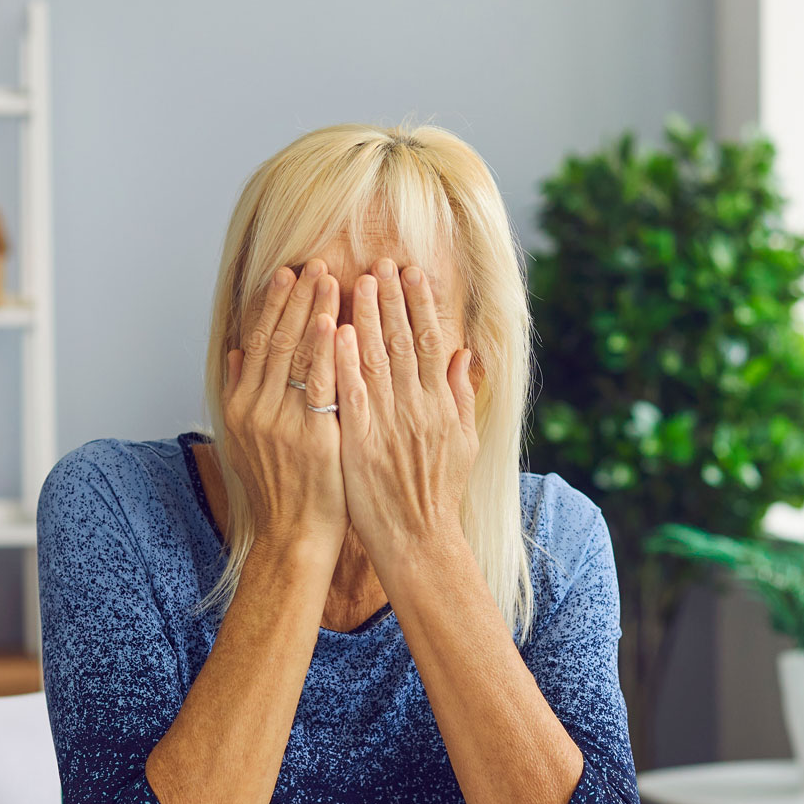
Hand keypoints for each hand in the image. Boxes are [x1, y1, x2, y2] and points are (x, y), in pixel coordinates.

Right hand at [223, 260, 344, 556]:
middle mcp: (257, 409)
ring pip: (297, 355)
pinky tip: (336, 323)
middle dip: (294, 298)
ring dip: (312, 312)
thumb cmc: (279, 489)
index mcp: (241, 406)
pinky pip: (321, 385)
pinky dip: (327, 352)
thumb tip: (235, 353)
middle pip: (275, 340)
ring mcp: (284, 422)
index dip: (270, 305)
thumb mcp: (246, 441)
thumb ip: (240, 393)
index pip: (255, 342)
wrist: (292, 535)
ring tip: (328, 278)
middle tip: (311, 263)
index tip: (284, 274)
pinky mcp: (313, 437)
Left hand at [333, 257, 478, 586]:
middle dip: (392, 298)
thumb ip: (463, 395)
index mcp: (441, 405)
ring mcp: (387, 426)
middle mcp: (417, 409)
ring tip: (359, 281)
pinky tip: (336, 333)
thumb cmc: (438, 494)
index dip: (422, 304)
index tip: (413, 273)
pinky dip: (344, 363)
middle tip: (382, 262)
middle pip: (404, 342)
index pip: (432, 342)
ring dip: (367, 318)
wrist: (419, 540)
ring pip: (376, 360)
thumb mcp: (464, 442)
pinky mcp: (360, 444)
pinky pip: (350, 397)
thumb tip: (466, 354)